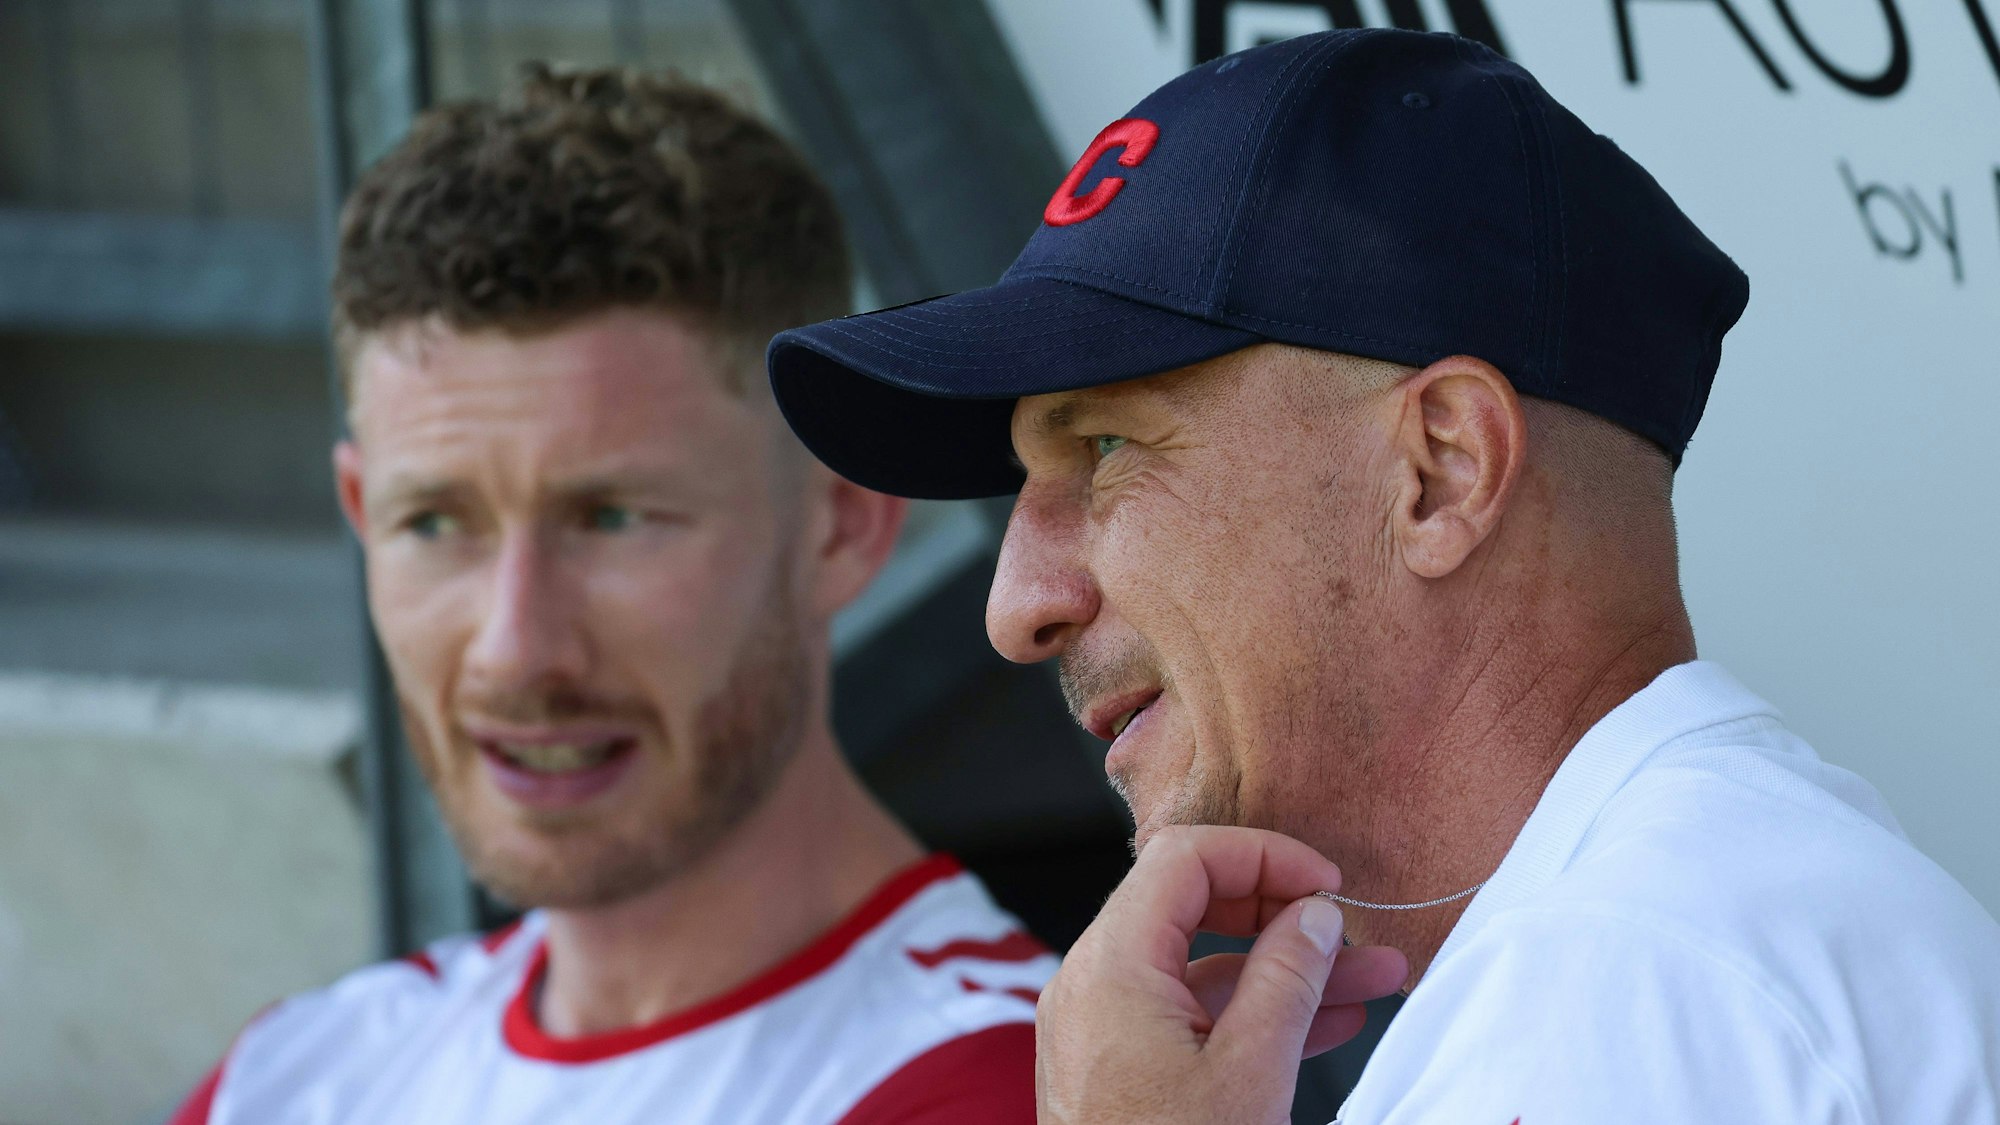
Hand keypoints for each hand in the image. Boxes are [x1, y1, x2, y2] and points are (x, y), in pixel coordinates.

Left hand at [1035, 826, 1408, 1124]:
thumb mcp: (1249, 1072)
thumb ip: (1287, 980)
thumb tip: (1315, 915)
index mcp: (1111, 965)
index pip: (1185, 858)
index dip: (1264, 855)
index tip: (1329, 882)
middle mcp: (1093, 982)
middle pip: (1192, 903)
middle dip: (1283, 912)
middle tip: (1354, 929)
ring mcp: (1100, 1024)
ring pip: (1200, 966)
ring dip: (1284, 968)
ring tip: (1375, 977)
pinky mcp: (1116, 1064)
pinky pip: (1187, 1013)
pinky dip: (1251, 1010)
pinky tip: (1328, 1022)